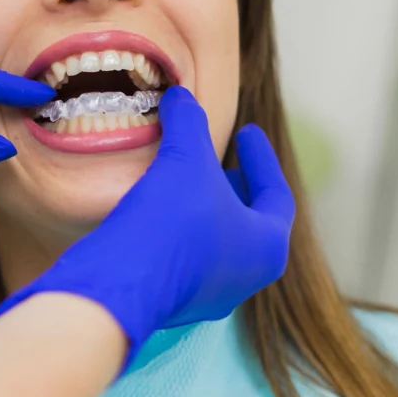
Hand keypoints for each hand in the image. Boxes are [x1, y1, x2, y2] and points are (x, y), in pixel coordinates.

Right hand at [0, 86, 294, 365]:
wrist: (122, 282)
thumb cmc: (172, 220)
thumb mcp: (187, 157)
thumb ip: (189, 121)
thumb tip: (181, 94)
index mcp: (267, 246)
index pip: (276, 193)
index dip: (261, 157)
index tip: (247, 131)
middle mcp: (245, 278)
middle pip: (249, 222)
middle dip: (234, 187)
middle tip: (220, 161)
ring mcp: (208, 296)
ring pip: (216, 243)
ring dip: (204, 210)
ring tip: (185, 182)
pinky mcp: (171, 302)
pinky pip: (184, 259)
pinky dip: (178, 231)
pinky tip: (156, 211)